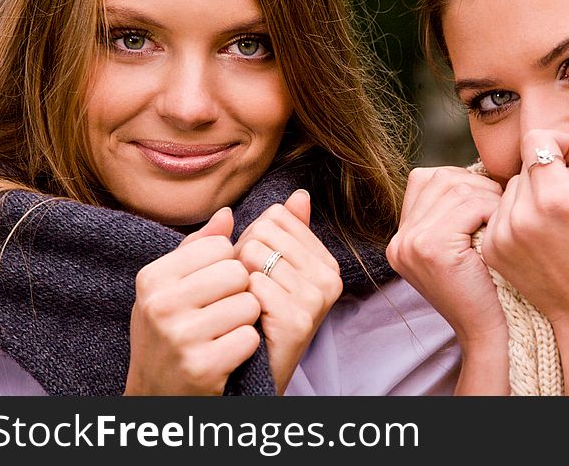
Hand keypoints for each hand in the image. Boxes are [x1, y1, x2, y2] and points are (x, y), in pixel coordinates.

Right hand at [125, 207, 260, 394]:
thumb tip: (228, 213)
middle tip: (222, 313)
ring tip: (223, 334)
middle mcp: (160, 303)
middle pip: (238, 272)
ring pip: (249, 304)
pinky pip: (250, 337)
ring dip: (246, 321)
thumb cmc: (169, 333)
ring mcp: (179, 336)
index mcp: (153, 277)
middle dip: (241, 292)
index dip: (228, 266)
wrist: (156, 397)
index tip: (212, 288)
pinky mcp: (201, 366)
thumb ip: (198, 249)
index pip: (221, 245)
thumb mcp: (170, 289)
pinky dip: (246, 347)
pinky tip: (227, 355)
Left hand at [235, 189, 341, 394]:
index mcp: (325, 260)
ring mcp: (317, 299)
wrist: (250, 372)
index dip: (254, 237)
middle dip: (245, 256)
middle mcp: (329, 277)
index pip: (278, 215)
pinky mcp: (299, 319)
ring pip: (255, 254)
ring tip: (248, 304)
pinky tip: (250, 319)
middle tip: (250, 290)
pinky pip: (253, 284)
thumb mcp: (271, 268)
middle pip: (265, 231)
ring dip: (239, 279)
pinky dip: (241, 300)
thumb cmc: (257, 315)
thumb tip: (300, 194)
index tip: (258, 270)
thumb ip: (285, 230)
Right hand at [387, 166, 505, 347]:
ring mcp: (410, 243)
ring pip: (456, 188)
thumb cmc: (487, 287)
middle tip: (500, 208)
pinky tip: (499, 231)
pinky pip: (469, 205)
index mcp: (401, 238)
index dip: (462, 182)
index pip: (426, 179)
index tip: (486, 202)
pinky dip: (491, 210)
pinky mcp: (430, 247)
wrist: (489, 333)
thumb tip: (478, 168)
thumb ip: (454, 211)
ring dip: (487, 197)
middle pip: (440, 178)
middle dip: (477, 185)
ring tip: (501, 220)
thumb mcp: (461, 246)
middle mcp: (399, 240)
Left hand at [481, 116, 568, 393]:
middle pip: (525, 163)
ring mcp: (501, 236)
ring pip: (511, 187)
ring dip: (533, 192)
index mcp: (555, 199)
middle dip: (550, 168)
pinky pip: (500, 212)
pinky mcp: (491, 250)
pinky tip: (544, 235)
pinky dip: (519, 215)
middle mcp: (520, 217)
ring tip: (560, 217)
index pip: (537, 139)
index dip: (561, 142)